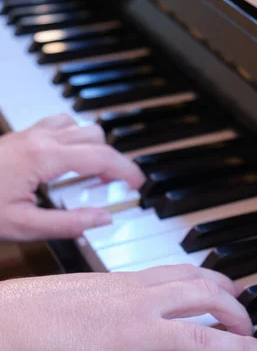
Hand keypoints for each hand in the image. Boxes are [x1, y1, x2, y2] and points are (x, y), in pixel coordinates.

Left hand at [0, 114, 143, 240]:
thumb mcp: (24, 226)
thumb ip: (69, 224)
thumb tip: (103, 219)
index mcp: (44, 158)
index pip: (101, 157)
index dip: (127, 170)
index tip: (139, 185)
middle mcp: (41, 138)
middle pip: (96, 137)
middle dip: (115, 161)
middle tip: (120, 186)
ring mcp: (31, 133)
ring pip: (81, 126)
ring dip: (96, 147)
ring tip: (95, 176)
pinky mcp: (24, 135)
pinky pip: (62, 124)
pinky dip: (76, 139)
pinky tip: (71, 161)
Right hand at [0, 265, 256, 350]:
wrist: (4, 326)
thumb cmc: (33, 308)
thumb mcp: (83, 289)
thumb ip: (114, 295)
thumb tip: (128, 302)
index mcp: (126, 282)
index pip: (184, 274)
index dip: (216, 281)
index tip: (232, 288)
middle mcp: (137, 302)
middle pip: (204, 297)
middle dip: (236, 310)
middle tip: (251, 325)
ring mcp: (131, 336)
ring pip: (199, 337)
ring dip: (237, 347)